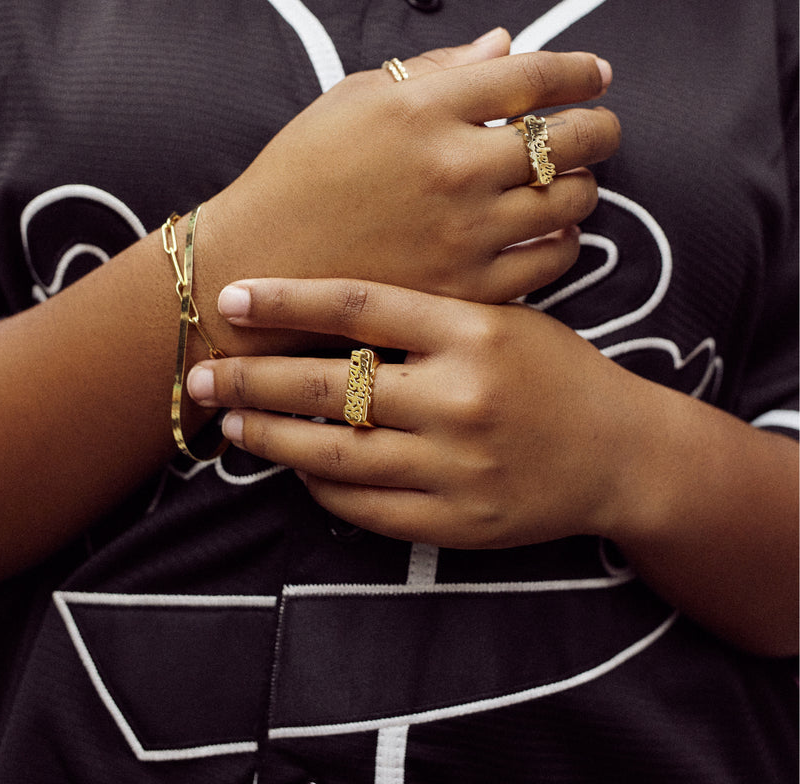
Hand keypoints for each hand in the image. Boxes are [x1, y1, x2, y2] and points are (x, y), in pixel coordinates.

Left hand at [188, 276, 633, 548]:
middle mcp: (461, 397)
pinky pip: (365, 507)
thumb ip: (427, 315)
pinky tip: (295, 466)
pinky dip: (320, 485)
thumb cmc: (555, 372)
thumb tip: (323, 312)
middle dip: (252, 377)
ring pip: (335, 454)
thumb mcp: (504, 319)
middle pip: (330, 385)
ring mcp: (458, 466)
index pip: (358, 306)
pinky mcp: (458, 522)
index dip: (287, 300)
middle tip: (199, 372)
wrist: (620, 452)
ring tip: (228, 421)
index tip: (232, 297)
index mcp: (473, 331)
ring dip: (270, 437)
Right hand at [200, 30, 620, 307]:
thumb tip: (507, 44)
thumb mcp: (353, 97)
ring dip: (583, 185)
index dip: (579, 70)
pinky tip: (552, 229)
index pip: (533, 76)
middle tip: (603, 129)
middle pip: (570, 139)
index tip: (598, 73)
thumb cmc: (301, 171)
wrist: (261, 262)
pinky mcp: (465, 287)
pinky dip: (564, 240)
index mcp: (422, 108)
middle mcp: (452, 167)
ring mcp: (463, 232)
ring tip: (571, 180)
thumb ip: (436, 67)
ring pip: (569, 202)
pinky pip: (550, 260)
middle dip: (602, 128)